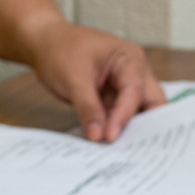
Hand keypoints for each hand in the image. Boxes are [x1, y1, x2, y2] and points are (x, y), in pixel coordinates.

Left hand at [25, 22, 167, 142]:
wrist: (43, 43)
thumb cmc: (60, 48)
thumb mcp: (73, 78)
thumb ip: (87, 107)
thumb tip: (98, 136)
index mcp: (130, 59)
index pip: (134, 92)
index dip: (124, 116)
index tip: (111, 136)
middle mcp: (134, 72)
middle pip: (150, 104)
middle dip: (143, 126)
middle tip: (132, 149)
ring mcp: (124, 86)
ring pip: (137, 113)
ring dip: (128, 129)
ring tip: (118, 151)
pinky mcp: (112, 98)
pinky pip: (118, 116)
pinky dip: (114, 128)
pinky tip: (106, 143)